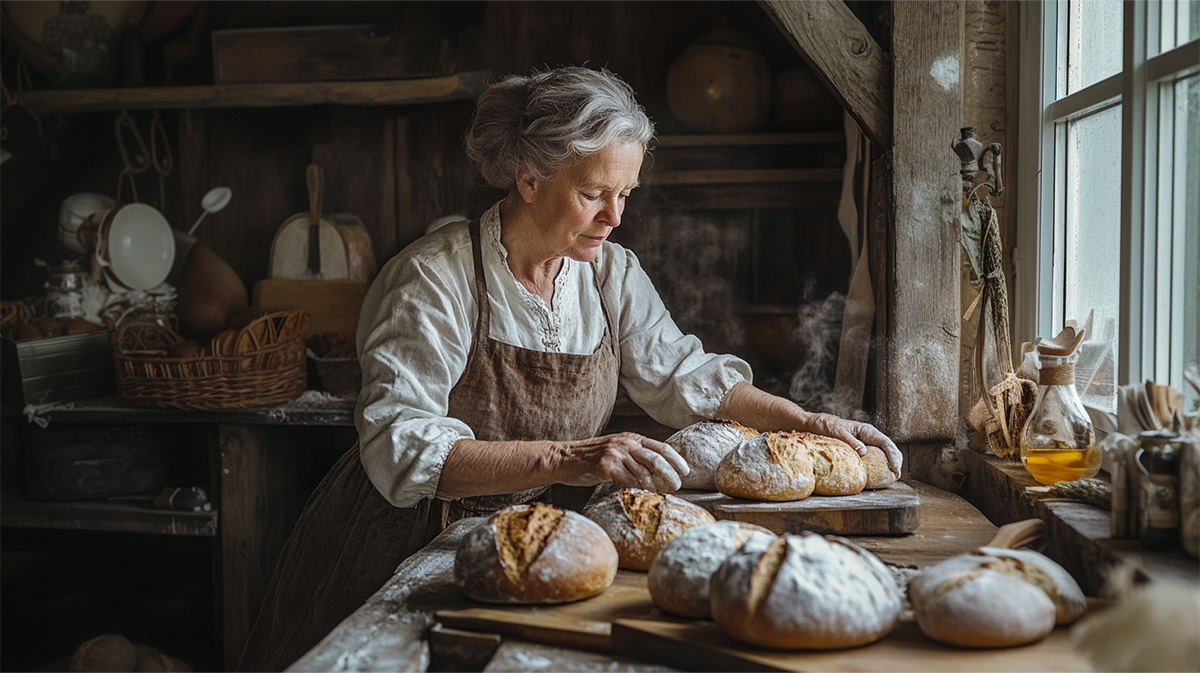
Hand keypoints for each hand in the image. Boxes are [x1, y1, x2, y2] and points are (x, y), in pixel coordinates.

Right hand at [558, 432, 689, 492]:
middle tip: (676, 486)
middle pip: (657, 459)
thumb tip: (659, 471)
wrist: (563, 459)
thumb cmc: (590, 458)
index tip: (686, 472)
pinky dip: (638, 489)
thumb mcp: (616, 449)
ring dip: (656, 485)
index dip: (677, 460)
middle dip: (670, 475)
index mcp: (631, 438)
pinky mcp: (605, 467)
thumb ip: (634, 455)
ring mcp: (615, 454)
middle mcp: (625, 443)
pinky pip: (628, 481)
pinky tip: (642, 495)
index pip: (661, 447)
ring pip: (644, 472)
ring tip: (661, 493)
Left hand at [801, 412, 902, 477]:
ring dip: (891, 464)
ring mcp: (865, 443)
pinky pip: (874, 457)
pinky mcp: (860, 449)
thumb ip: (849, 440)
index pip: (885, 442)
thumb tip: (864, 452)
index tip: (895, 469)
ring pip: (884, 453)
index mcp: (866, 430)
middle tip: (896, 476)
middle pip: (889, 448)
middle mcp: (868, 436)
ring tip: (893, 477)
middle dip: (896, 461)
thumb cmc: (823, 425)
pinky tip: (881, 475)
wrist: (813, 424)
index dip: (893, 456)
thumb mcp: (835, 431)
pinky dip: (880, 465)